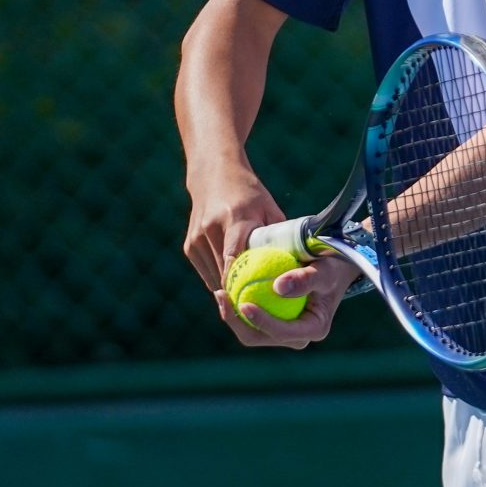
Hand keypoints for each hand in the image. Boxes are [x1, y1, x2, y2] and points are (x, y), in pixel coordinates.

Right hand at [181, 162, 284, 291]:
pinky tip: (234, 289)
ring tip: (249, 304)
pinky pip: (207, 272)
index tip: (254, 300)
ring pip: (213, 277)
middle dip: (240, 293)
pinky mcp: (189, 246)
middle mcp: (211, 229)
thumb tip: (296, 264)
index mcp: (235, 218)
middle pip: (224, 272)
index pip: (234, 256)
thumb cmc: (250, 194)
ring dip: (229, 290)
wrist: (213, 175)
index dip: (241, 281)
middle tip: (260, 311)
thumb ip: (278, 236)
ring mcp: (196, 239)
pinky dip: (220, 281)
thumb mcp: (270, 209)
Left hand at [216, 253, 362, 349]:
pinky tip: (225, 289)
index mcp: (313, 329)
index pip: (282, 333)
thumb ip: (306, 279)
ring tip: (220, 292)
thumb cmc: (332, 266)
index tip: (244, 303)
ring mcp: (283, 332)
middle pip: (258, 338)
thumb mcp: (324, 269)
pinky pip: (250, 319)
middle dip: (236, 322)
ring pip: (250, 332)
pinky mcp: (272, 323)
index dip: (261, 322)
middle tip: (222, 296)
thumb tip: (278, 288)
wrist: (333, 267)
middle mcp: (297, 337)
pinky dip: (236, 306)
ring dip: (231, 315)